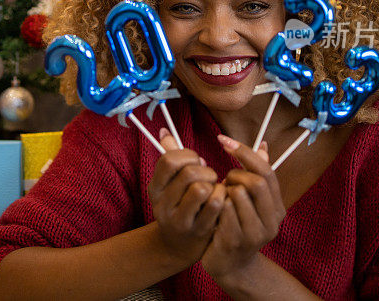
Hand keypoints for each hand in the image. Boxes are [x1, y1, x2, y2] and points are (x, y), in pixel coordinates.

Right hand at [147, 128, 225, 266]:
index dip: (188, 156)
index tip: (196, 162)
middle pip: (189, 173)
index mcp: (155, 188)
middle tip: (209, 177)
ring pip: (203, 188)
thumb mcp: (170, 184)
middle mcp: (162, 204)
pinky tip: (221, 200)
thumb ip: (170, 157)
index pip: (169, 160)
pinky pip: (216, 204)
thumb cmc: (179, 204)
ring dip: (215, 185)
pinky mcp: (198, 230)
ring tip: (214, 190)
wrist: (178, 246)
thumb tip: (164, 131)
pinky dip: (222, 197)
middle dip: (206, 171)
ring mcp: (179, 219)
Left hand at [201, 137, 285, 288]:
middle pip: (256, 182)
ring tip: (219, 197)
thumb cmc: (237, 225)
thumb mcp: (251, 202)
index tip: (223, 140)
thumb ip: (256, 174)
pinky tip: (212, 209)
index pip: (266, 170)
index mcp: (277, 206)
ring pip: (238, 195)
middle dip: (235, 175)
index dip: (244, 152)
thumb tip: (264, 145)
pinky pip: (223, 211)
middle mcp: (272, 220)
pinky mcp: (236, 241)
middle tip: (224, 181)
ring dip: (223, 191)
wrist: (231, 265)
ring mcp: (255, 233)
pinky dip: (215, 204)